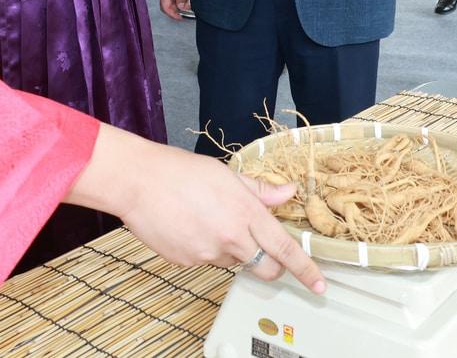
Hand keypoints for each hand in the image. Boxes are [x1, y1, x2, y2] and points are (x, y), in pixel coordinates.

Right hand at [67, 125, 326, 293]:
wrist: (137, 182)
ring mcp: (207, 254)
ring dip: (232, 249)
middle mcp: (231, 239)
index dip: (306, 270)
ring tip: (209, 220)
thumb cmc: (179, 171)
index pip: (286, 249)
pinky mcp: (187, 263)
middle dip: (272, 265)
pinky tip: (190, 226)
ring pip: (234, 262)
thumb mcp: (226, 174)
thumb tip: (288, 192)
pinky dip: (205, 249)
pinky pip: (207, 262)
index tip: (319, 284)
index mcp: (245, 213)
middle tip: (262, 249)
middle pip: (266, 268)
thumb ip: (259, 190)